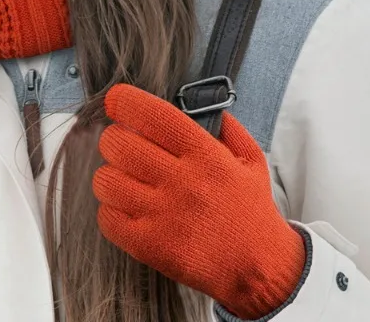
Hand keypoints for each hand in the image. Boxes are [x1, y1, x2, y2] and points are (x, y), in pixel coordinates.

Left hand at [93, 83, 305, 318]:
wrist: (262, 269)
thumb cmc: (252, 212)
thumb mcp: (252, 161)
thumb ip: (228, 129)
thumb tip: (201, 106)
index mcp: (205, 155)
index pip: (154, 115)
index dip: (126, 102)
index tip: (115, 100)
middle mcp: (183, 181)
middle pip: (120, 144)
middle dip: (113, 139)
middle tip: (120, 144)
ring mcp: (165, 215)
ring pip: (107, 180)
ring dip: (109, 175)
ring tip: (122, 179)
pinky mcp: (152, 246)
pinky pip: (107, 218)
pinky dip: (109, 210)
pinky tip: (125, 209)